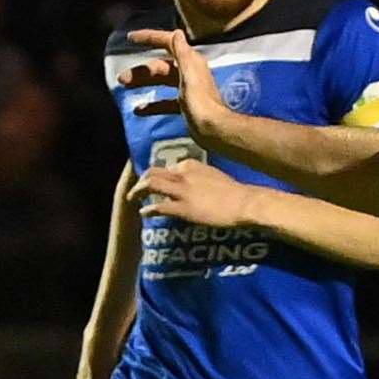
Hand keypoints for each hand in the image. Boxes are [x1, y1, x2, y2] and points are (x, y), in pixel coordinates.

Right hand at [118, 28, 227, 140]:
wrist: (213, 129)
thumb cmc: (201, 101)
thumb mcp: (190, 73)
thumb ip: (183, 53)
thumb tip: (178, 33)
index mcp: (190, 61)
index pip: (168, 43)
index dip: (149, 38)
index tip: (131, 38)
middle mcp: (189, 72)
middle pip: (160, 66)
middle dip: (141, 70)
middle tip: (122, 78)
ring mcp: (186, 90)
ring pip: (160, 82)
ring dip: (143, 83)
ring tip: (125, 87)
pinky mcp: (185, 106)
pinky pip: (165, 102)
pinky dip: (152, 105)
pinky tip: (138, 110)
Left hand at [131, 160, 254, 227]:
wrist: (244, 203)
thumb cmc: (237, 192)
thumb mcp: (216, 176)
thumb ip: (202, 177)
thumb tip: (197, 184)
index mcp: (191, 164)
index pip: (169, 167)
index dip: (161, 175)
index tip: (160, 183)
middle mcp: (182, 173)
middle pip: (153, 172)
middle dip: (142, 179)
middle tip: (139, 189)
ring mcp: (181, 191)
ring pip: (150, 185)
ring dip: (138, 191)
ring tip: (134, 198)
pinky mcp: (182, 208)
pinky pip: (158, 206)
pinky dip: (148, 210)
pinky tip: (144, 213)